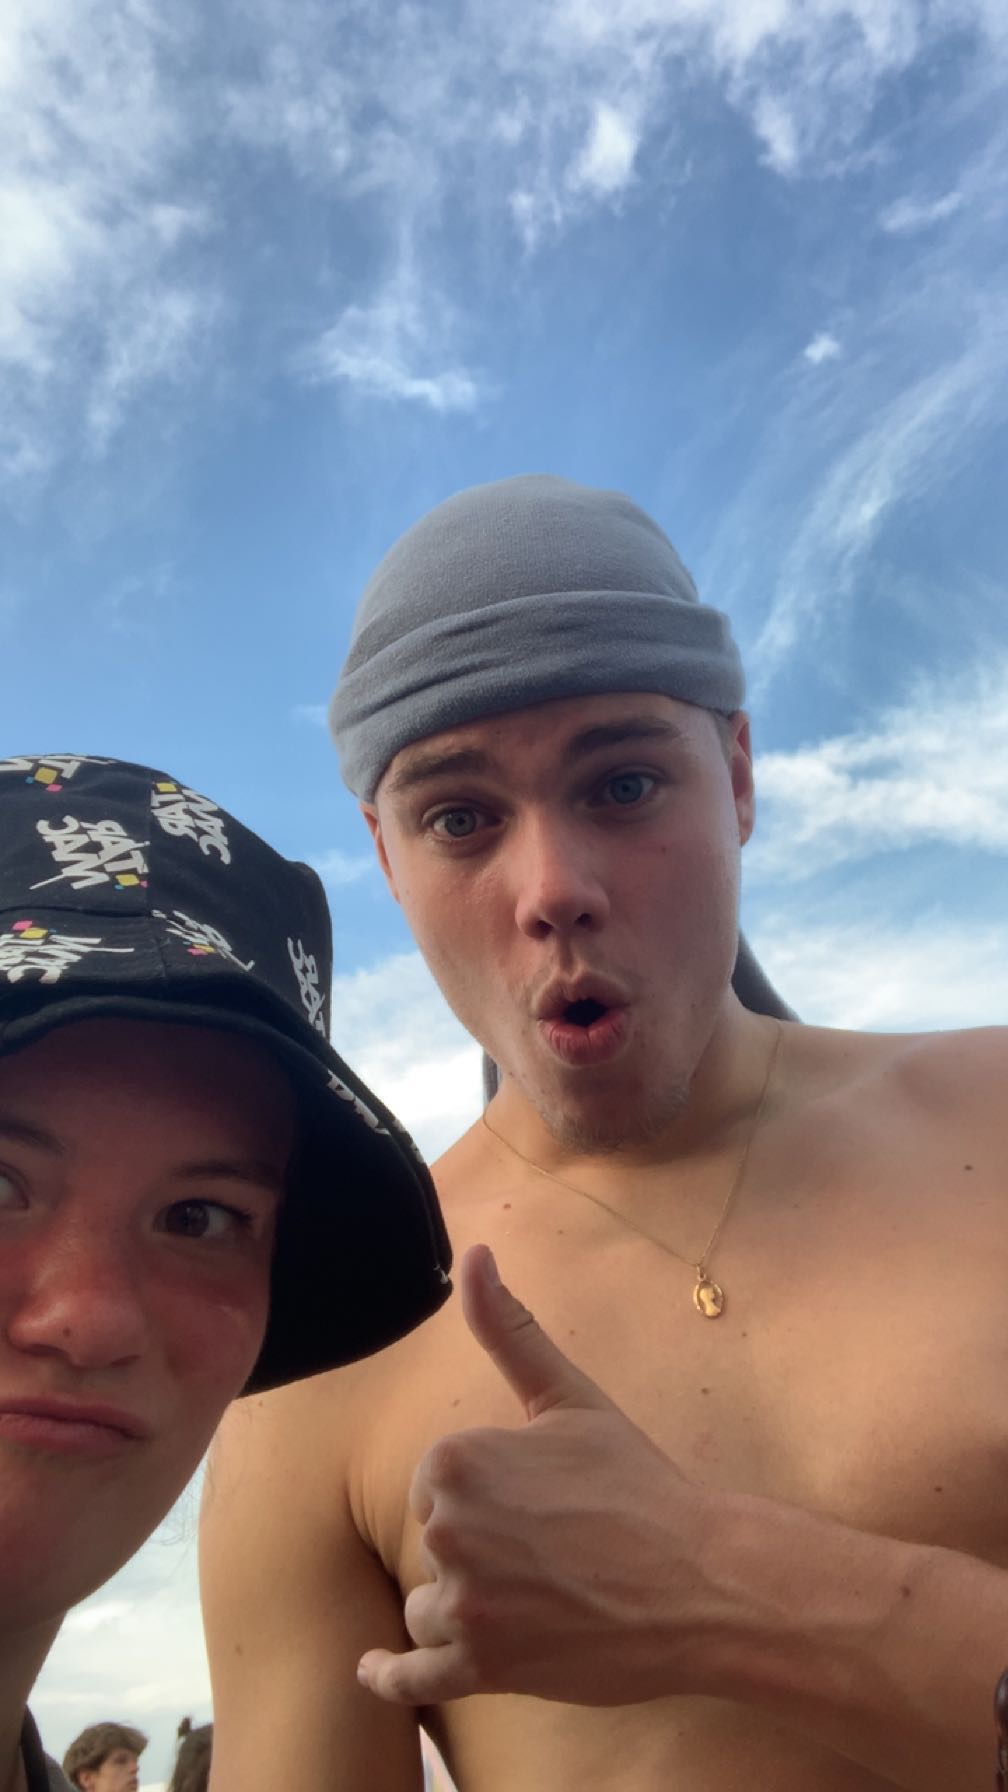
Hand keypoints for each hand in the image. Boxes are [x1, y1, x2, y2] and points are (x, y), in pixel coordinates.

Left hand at [357, 1243, 712, 1706]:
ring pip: (429, 1607)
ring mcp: (464, 1603)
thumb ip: (509, 1329)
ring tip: (536, 1601)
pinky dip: (390, 1676)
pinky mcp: (482, 1667)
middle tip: (553, 1551)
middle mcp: (447, 1529)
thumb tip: (474, 1251)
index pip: (435, 1485)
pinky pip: (412, 1676)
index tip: (539, 1503)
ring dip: (465, 1610)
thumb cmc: (637, 1484)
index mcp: (455, 1458)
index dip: (485, 1496)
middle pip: (433, 1545)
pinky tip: (374, 1671)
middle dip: (477, 1551)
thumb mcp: (568, 1396)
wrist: (698, 1578)